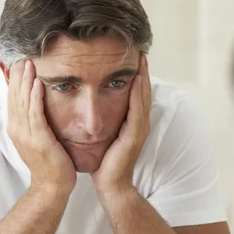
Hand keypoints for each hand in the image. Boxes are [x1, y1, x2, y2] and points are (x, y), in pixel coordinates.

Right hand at [8, 60, 76, 196]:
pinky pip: (35, 115)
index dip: (14, 79)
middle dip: (18, 75)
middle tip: (22, 55)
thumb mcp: (38, 138)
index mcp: (16, 128)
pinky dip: (35, 98)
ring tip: (29, 63)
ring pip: (23, 103)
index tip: (19, 61)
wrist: (52, 186)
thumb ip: (36, 121)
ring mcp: (26, 135)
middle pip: (14, 96)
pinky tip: (38, 83)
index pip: (12, 98)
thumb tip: (38, 104)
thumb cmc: (50, 162)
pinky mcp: (39, 140)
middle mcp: (17, 130)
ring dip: (25, 81)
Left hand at [92, 54, 150, 195]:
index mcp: (132, 122)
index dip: (136, 74)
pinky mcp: (134, 136)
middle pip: (143, 91)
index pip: (135, 93)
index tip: (130, 55)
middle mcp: (139, 123)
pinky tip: (135, 79)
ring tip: (141, 57)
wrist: (110, 185)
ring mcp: (139, 129)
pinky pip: (137, 110)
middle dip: (142, 70)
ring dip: (143, 76)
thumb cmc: (104, 163)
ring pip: (143, 97)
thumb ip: (103, 121)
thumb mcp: (103, 136)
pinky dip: (138, 93)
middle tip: (139, 48)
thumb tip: (90, 107)